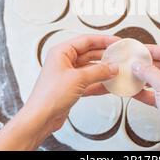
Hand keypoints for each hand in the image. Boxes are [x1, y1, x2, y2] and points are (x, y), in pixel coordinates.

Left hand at [0, 35, 118, 150]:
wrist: (40, 118)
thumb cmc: (49, 96)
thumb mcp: (78, 79)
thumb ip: (98, 71)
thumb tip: (112, 67)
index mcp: (61, 52)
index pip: (86, 40)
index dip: (103, 40)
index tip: (116, 42)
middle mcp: (63, 61)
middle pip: (89, 53)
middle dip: (104, 55)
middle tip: (119, 56)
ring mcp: (67, 74)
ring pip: (90, 67)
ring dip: (103, 69)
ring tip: (117, 70)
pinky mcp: (71, 87)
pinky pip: (88, 80)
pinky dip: (99, 82)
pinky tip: (109, 84)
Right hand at [132, 45, 159, 150]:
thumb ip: (149, 72)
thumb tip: (139, 65)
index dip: (154, 49)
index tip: (141, 49)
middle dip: (148, 64)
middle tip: (134, 62)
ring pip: (158, 79)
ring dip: (145, 77)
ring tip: (133, 74)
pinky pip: (155, 93)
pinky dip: (144, 92)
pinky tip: (134, 90)